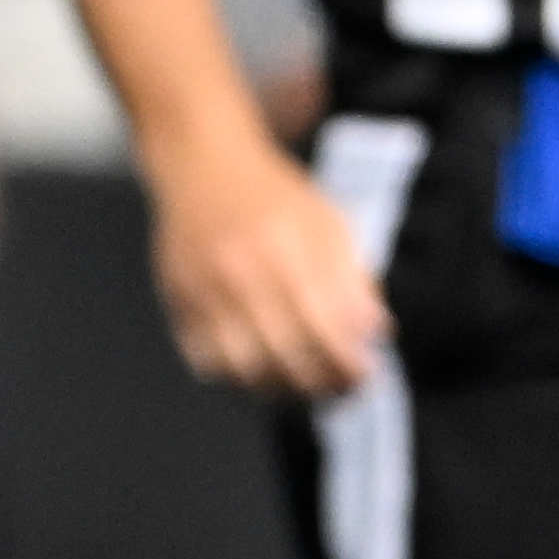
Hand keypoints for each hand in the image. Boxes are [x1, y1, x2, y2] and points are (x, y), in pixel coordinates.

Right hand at [148, 135, 388, 400]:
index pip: (324, 329)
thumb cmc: (276, 197)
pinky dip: (238, 379)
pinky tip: (264, 373)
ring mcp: (205, 291)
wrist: (204, 165)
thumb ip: (355, 278)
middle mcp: (243, 273)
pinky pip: (208, 362)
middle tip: (343, 392)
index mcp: (288, 250)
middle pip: (286, 358)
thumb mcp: (330, 222)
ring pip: (245, 370)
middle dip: (322, 386)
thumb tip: (379, 333)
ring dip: (282, 391)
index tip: (366, 377)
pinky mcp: (178, 302)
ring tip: (307, 388)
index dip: (348, 365)